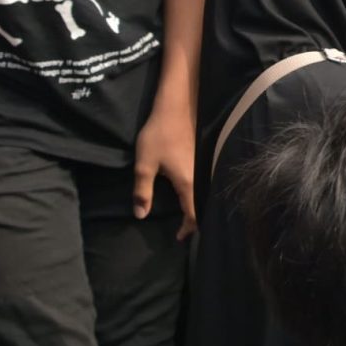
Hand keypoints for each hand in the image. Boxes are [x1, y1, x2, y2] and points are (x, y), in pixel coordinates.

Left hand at [133, 104, 197, 239]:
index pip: (192, 213)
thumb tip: (141, 215)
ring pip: (204, 194)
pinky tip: (189, 192)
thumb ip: (143, 191)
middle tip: (184, 229)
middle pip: (202, 205)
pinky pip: (203, 183)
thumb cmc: (159, 135)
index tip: (178, 237)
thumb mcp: (144, 164)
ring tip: (186, 214)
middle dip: (195, 220)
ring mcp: (203, 166)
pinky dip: (198, 194)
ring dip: (197, 206)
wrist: (177, 107)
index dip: (187, 229)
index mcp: (187, 182)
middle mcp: (200, 177)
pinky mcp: (201, 158)